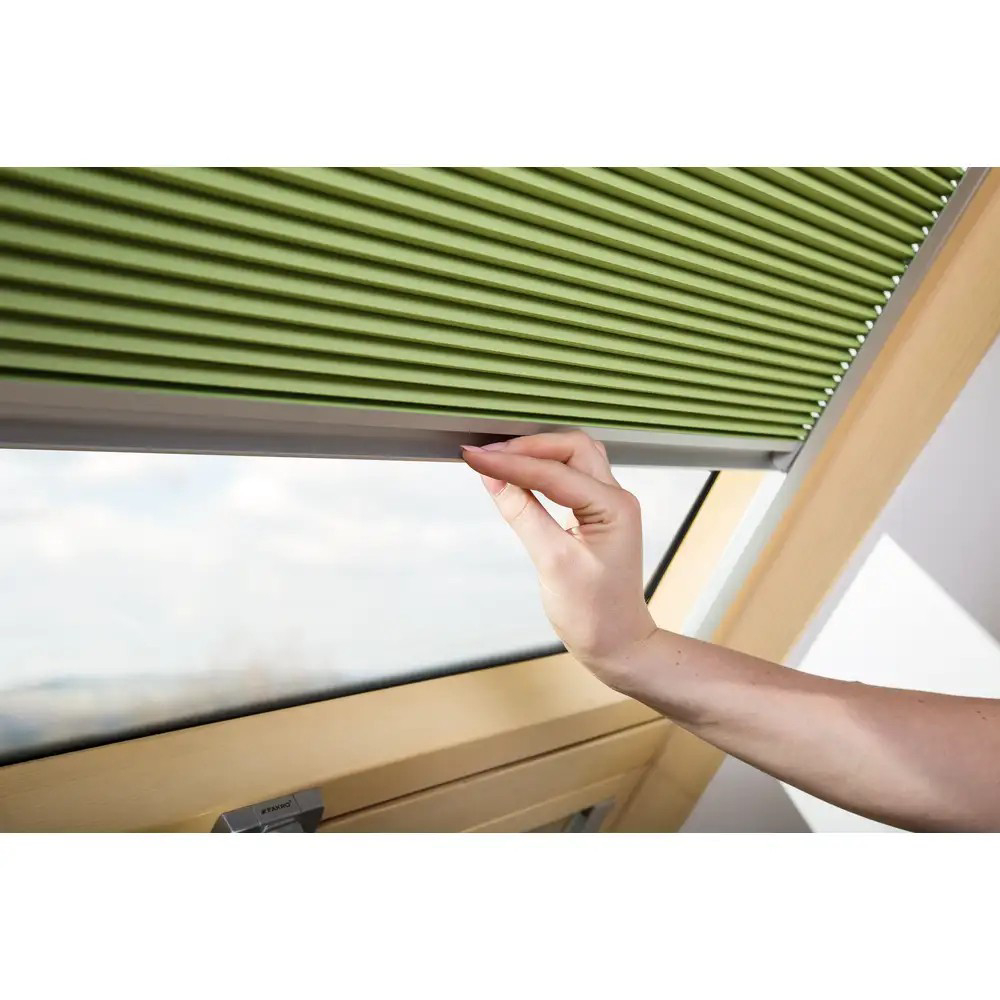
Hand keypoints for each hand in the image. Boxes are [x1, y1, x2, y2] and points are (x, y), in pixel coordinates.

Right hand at [460, 431, 655, 687]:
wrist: (617, 644)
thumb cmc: (594, 614)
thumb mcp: (552, 563)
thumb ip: (522, 514)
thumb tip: (493, 478)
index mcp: (614, 507)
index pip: (554, 472)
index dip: (510, 463)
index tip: (474, 457)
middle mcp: (616, 497)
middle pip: (570, 448)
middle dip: (526, 447)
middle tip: (486, 454)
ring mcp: (608, 504)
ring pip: (571, 457)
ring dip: (535, 452)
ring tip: (497, 458)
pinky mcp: (595, 513)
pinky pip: (568, 476)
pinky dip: (541, 469)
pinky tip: (516, 475)